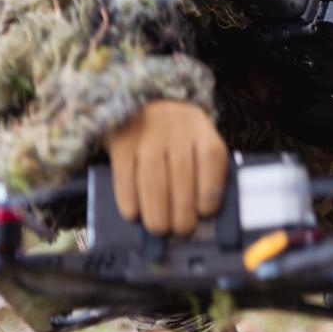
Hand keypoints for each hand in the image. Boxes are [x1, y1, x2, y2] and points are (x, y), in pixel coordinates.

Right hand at [105, 100, 228, 236]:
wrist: (142, 101)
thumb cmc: (177, 135)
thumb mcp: (197, 140)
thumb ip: (203, 170)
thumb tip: (202, 216)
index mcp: (201, 130)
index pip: (211, 159)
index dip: (209, 190)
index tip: (205, 213)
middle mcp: (176, 130)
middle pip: (181, 175)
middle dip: (182, 211)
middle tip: (181, 230)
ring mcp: (146, 134)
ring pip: (152, 180)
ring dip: (156, 211)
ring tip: (159, 229)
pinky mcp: (121, 142)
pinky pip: (125, 176)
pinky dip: (129, 199)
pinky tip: (133, 214)